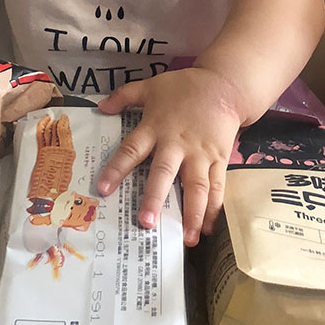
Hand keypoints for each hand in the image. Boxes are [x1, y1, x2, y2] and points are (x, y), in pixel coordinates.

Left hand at [94, 68, 242, 246]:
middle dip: (156, 197)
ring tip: (187, 239)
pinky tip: (209, 229)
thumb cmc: (185, 87)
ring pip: (196, 186)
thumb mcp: (151, 85)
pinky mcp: (219, 160)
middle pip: (165, 172)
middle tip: (147, 222)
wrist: (224, 85)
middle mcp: (177, 144)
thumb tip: (100, 107)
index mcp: (156, 127)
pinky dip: (214, 208)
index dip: (117, 168)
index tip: (103, 189)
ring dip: (192, 213)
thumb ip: (124, 96)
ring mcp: (200, 154)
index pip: (132, 150)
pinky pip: (217, 186)